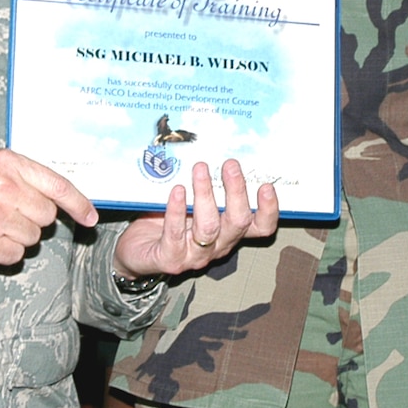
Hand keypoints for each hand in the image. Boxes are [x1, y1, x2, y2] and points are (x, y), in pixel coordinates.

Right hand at [0, 149, 96, 264]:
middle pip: (46, 218)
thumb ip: (17, 176)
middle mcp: (5, 187)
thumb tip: (53, 198)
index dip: (79, 204)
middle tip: (3, 215)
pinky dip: (1, 255)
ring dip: (14, 239)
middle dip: (31, 221)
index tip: (89, 218)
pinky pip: (14, 257)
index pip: (57, 185)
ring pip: (31, 240)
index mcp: (7, 163)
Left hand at [113, 159, 279, 280]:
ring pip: (209, 228)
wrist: (138, 252)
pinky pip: (176, 235)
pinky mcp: (170, 259)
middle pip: (238, 223)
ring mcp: (195, 255)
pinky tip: (176, 191)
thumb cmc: (168, 223)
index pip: (261, 227)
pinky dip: (177, 211)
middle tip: (230, 165)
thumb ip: (206, 186)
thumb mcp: (193, 204)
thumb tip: (212, 149)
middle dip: (236, 192)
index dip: (269, 210)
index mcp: (229, 232)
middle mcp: (218, 245)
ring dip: (205, 195)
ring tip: (200, 169)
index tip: (266, 185)